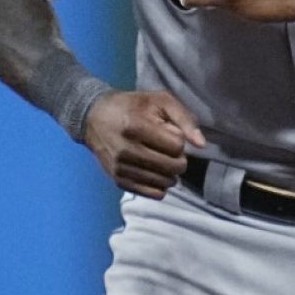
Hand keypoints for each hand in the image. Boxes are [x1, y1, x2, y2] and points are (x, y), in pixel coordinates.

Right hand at [84, 90, 204, 198]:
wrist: (93, 117)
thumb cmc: (130, 106)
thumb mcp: (158, 100)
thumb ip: (184, 118)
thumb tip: (201, 144)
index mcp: (136, 127)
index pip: (177, 146)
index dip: (177, 139)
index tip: (167, 133)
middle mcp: (127, 150)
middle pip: (174, 167)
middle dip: (178, 158)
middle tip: (168, 149)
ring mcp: (121, 168)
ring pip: (166, 183)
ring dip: (170, 172)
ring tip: (160, 159)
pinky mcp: (118, 181)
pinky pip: (154, 194)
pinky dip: (160, 185)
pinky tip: (154, 171)